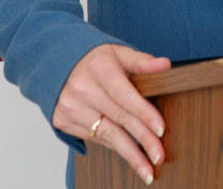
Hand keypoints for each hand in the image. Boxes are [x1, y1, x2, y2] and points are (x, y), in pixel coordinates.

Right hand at [52, 43, 170, 185]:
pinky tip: (128, 152)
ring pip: (107, 135)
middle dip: (142, 139)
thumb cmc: (95, 59)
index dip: (143, 112)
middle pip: (118, 118)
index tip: (160, 129)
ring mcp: (70, 107)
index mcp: (99, 67)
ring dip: (130, 154)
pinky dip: (113, 145)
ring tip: (147, 169)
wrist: (57, 63)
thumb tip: (165, 64)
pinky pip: (95, 138)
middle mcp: (82, 88)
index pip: (124, 94)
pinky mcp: (62, 121)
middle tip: (159, 156)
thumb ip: (142, 61)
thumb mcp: (118, 52)